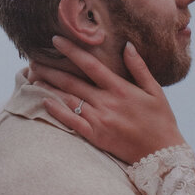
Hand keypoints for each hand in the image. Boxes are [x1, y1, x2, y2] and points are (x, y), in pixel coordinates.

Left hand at [32, 36, 184, 163]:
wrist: (162, 154)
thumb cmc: (161, 120)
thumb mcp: (155, 91)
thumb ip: (139, 68)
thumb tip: (127, 45)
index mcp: (120, 89)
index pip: (90, 65)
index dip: (71, 51)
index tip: (56, 40)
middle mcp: (107, 103)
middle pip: (72, 82)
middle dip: (51, 69)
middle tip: (33, 60)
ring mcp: (100, 121)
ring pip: (68, 100)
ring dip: (49, 87)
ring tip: (33, 77)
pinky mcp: (96, 137)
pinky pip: (72, 122)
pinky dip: (56, 112)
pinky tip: (44, 101)